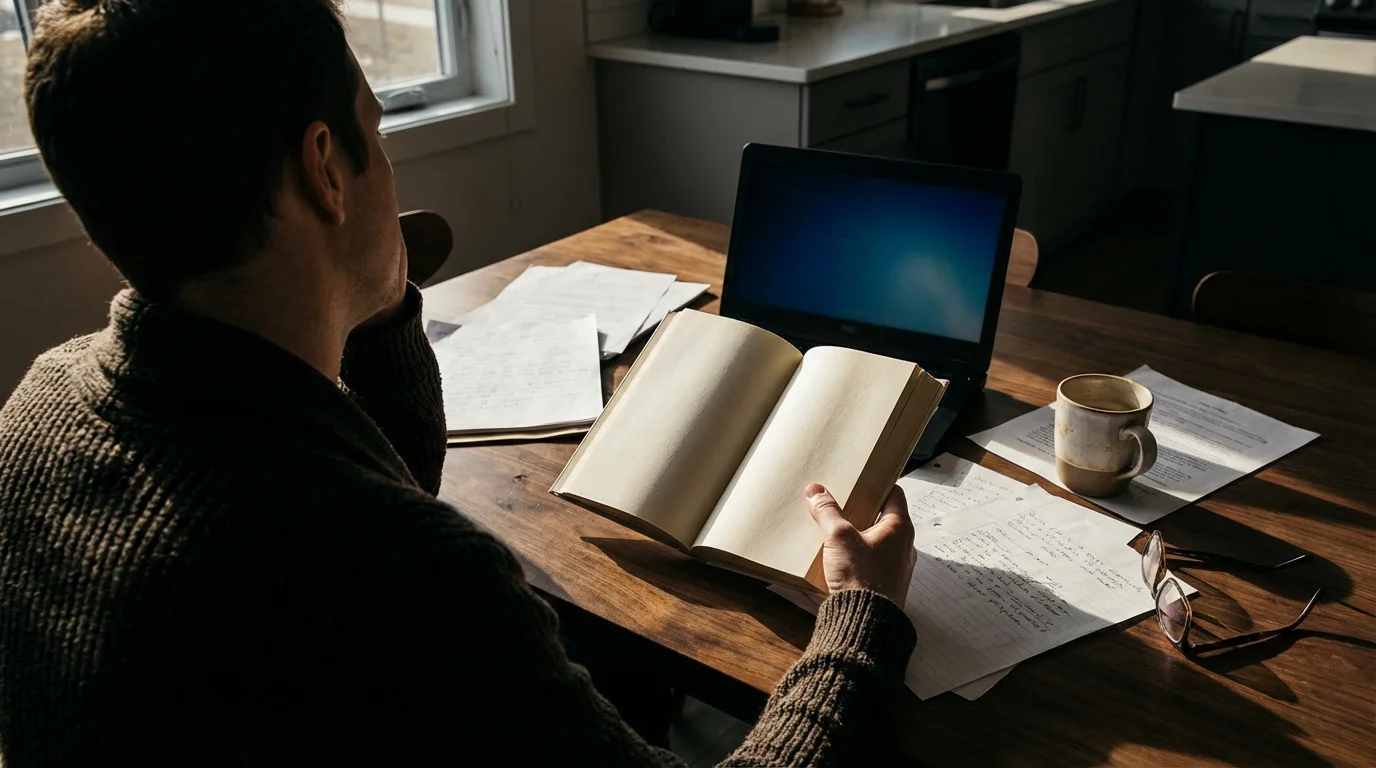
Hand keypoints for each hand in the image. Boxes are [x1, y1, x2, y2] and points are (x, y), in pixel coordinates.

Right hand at [805, 483, 915, 605]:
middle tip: (841, 501)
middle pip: (884, 516)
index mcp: (900, 528)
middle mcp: (904, 545)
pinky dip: (860, 552)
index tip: (859, 479)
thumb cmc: (860, 577)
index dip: (876, 484)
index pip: (894, 493)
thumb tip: (816, 490)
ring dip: (859, 532)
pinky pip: (874, 558)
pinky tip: (840, 554)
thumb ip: (827, 512)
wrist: (865, 622)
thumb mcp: (838, 538)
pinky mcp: (886, 582)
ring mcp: (896, 566)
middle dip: (863, 508)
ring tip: (836, 526)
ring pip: (878, 538)